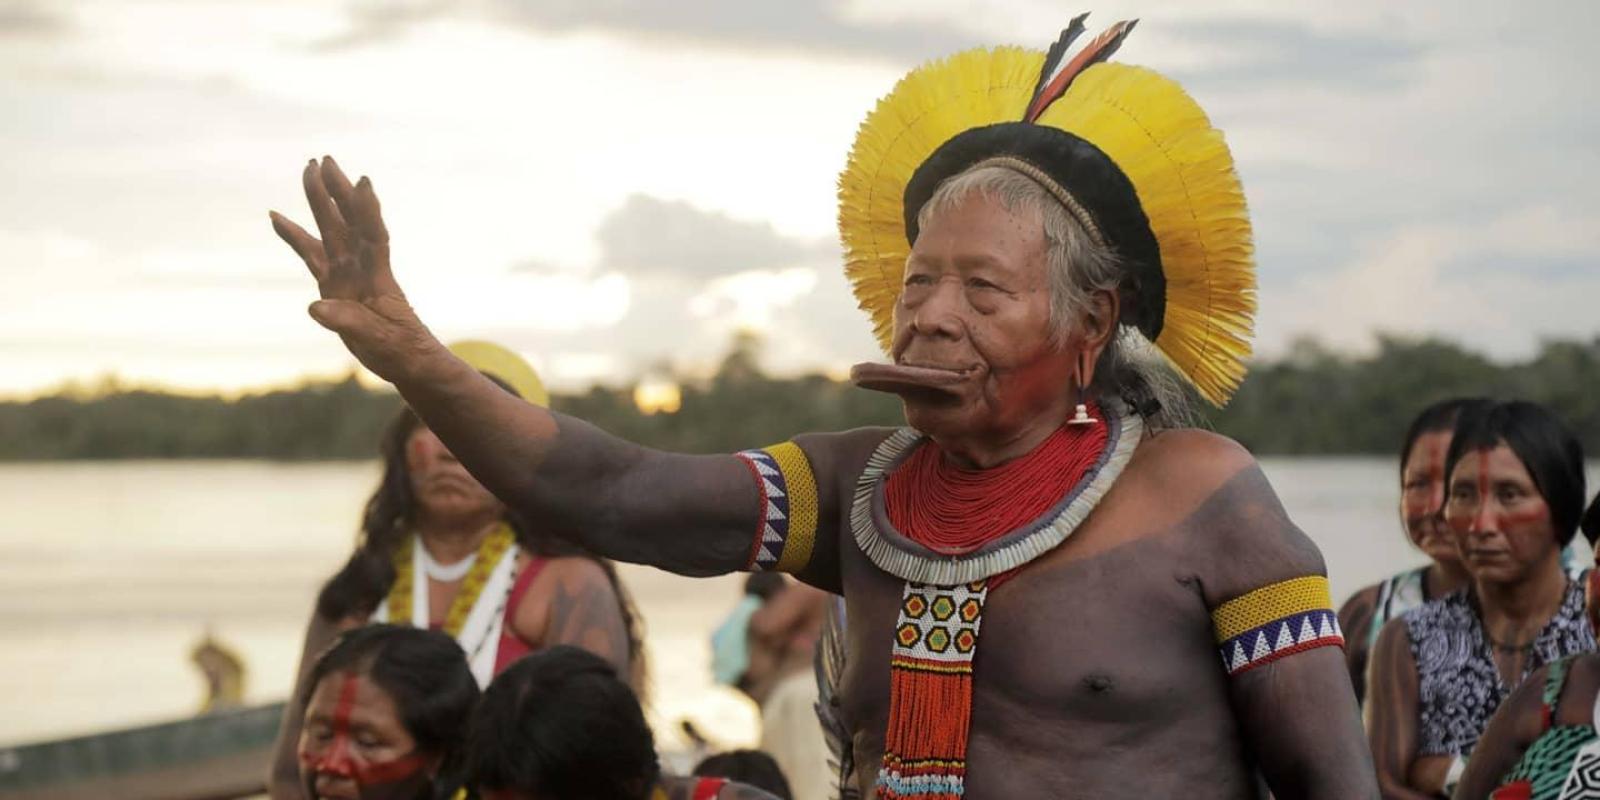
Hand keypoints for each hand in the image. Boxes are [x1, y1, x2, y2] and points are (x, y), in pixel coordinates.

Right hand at [270, 156, 439, 383]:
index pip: (374, 236)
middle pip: (349, 221)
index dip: (369, 210)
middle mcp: (362, 267)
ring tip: (308, 170)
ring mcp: (346, 272)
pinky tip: (277, 217)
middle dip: (337, 191)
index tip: (363, 182)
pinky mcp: (332, 283)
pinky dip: (294, 235)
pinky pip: (310, 253)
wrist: (404, 358)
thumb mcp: (378, 339)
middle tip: (324, 160)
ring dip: (320, 200)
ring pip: (330, 228)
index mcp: (379, 276)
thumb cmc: (399, 348)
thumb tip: (315, 307)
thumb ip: (349, 322)